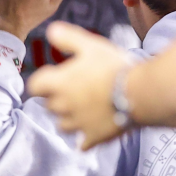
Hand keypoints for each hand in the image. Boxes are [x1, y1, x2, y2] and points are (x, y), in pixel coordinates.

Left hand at [27, 22, 134, 149]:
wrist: (141, 93)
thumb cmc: (114, 67)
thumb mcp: (90, 46)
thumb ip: (68, 38)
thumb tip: (50, 31)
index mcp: (57, 84)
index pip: (35, 86)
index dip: (42, 82)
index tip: (53, 78)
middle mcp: (62, 106)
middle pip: (49, 106)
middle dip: (56, 99)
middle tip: (73, 91)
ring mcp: (78, 124)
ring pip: (62, 125)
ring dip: (68, 119)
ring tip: (81, 111)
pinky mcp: (94, 137)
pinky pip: (82, 144)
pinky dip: (84, 140)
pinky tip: (89, 136)